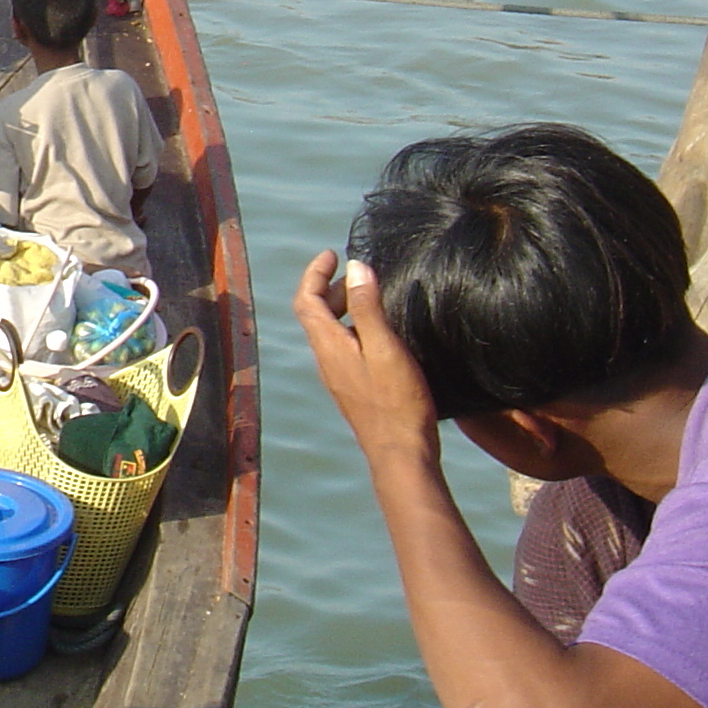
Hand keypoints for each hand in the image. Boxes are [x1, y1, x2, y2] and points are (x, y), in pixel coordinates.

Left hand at [294, 251, 440, 467]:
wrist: (400, 453)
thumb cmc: (397, 400)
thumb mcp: (385, 347)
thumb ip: (368, 307)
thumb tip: (355, 267)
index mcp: (328, 345)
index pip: (306, 299)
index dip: (315, 273)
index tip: (332, 254)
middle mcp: (326, 360)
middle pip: (315, 314)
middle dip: (331, 287)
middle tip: (358, 274)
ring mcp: (338, 376)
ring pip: (330, 332)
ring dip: (343, 309)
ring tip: (371, 297)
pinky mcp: (352, 389)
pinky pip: (343, 348)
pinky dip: (354, 329)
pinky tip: (380, 335)